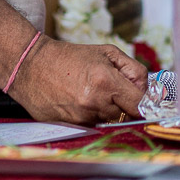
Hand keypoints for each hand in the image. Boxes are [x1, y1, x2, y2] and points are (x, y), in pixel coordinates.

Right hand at [11, 37, 146, 124]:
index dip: (145, 101)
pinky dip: (92, 115)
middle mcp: (95, 103)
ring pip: (110, 121)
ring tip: (92, 92)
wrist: (31, 66)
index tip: (143, 98)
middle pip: (126, 113)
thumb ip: (133, 70)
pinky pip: (93, 125)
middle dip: (125, 102)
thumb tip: (148, 89)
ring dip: (108, 109)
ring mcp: (82, 118)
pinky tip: (80, 100)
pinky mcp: (71, 127)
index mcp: (106, 82)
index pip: (140, 104)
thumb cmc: (70, 56)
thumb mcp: (107, 52)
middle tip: (112, 88)